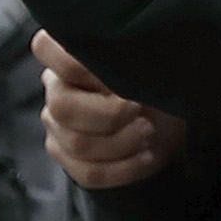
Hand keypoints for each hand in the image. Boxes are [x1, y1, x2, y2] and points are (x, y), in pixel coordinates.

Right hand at [36, 33, 185, 192]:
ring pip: (79, 144)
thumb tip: (112, 73)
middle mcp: (55, 89)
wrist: (175, 115)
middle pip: (63, 108)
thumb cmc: (158, 82)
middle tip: (140, 110)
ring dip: (123, 141)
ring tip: (148, 132)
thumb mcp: (146, 62)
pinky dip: (125, 168)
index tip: (114, 77)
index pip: (44, 48)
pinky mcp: (71, 160)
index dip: (76, 64)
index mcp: (67, 55)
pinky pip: (89, 173)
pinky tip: (146, 155)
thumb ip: (121, 57)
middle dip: (111, 115)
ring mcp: (58, 127)